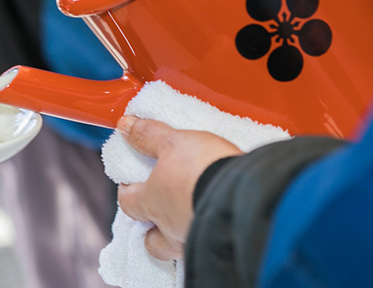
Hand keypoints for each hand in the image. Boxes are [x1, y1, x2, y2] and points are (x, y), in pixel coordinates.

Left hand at [115, 115, 242, 259]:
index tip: (131, 182)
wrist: (247, 194)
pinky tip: (217, 224)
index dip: (127, 192)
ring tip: (191, 218)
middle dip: (151, 230)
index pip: (127, 203)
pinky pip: (207, 247)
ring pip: (179, 247)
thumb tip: (126, 126)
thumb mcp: (174, 142)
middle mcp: (170, 229)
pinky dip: (208, 237)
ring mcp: (195, 241)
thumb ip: (149, 135)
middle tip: (159, 213)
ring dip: (180, 235)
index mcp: (153, 203)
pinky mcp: (221, 247)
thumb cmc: (204, 170)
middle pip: (151, 240)